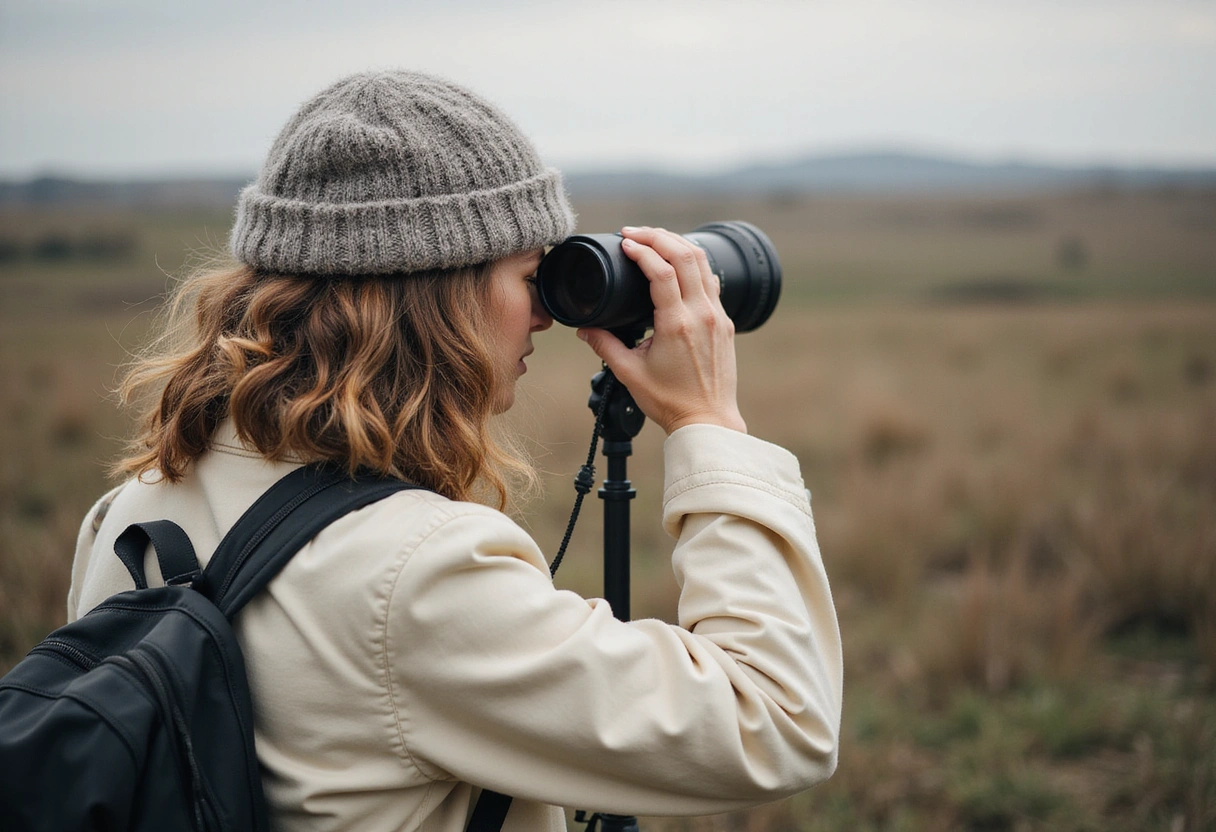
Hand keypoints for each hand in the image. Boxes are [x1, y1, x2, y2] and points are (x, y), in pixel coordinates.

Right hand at [577, 226, 746, 434]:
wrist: (708, 420)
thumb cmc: (670, 402)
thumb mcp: (629, 373)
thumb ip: (604, 346)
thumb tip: (583, 329)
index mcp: (676, 325)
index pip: (661, 271)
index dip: (642, 250)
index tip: (624, 242)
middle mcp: (701, 314)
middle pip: (685, 255)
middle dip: (658, 236)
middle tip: (635, 232)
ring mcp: (717, 316)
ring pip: (703, 262)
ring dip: (678, 243)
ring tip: (655, 238)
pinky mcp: (725, 322)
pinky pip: (711, 280)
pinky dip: (693, 263)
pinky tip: (678, 263)